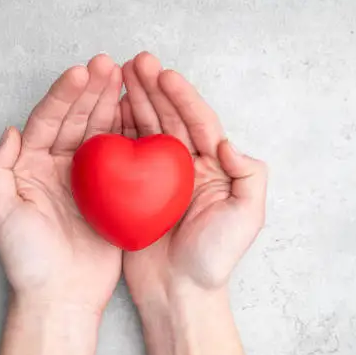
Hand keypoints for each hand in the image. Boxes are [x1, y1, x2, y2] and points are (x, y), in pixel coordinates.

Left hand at [0, 54, 123, 313]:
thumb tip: (10, 130)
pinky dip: (132, 135)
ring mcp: (90, 180)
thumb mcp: (1, 215)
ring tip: (127, 79)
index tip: (81, 73)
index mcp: (31, 167)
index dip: (64, 96)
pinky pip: (124, 158)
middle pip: (77, 120)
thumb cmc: (28, 260)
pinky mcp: (114, 194)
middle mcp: (60, 167)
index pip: (48, 121)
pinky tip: (140, 115)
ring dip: (112, 105)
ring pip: (102, 133)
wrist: (61, 296)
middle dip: (92, 91)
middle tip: (110, 65)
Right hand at [120, 52, 267, 304]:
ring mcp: (159, 178)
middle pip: (170, 119)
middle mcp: (188, 167)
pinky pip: (125, 154)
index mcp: (215, 168)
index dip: (183, 98)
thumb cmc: (215, 258)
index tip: (165, 75)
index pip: (199, 123)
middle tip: (136, 62)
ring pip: (146, 130)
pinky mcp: (134, 192)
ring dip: (135, 102)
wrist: (180, 292)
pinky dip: (117, 131)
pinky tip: (107, 112)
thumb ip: (249, 176)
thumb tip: (227, 142)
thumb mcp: (248, 217)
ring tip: (119, 76)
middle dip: (154, 89)